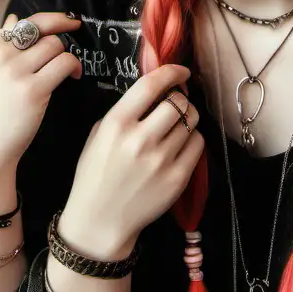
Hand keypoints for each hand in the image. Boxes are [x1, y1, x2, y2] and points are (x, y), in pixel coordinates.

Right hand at [0, 12, 81, 189]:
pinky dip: (74, 67)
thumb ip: (1, 45)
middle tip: (75, 37)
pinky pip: (63, 64)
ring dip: (69, 54)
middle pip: (44, 30)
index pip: (25, 20)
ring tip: (70, 69)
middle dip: (63, 34)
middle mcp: (3, 56)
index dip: (52, 18)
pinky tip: (74, 77)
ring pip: (55, 45)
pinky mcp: (33, 90)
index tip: (68, 21)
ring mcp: (17, 72)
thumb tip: (14, 18)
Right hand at [59, 64, 202, 258]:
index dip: (171, 72)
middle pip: (178, 102)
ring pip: (191, 122)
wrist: (99, 219)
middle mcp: (140, 139)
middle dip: (180, 98)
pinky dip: (193, 139)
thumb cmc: (94, 173)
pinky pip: (198, 145)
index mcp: (116, 123)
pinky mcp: (177, 178)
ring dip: (188, 118)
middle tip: (176, 104)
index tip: (181, 71)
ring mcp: (161, 160)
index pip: (151, 85)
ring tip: (177, 126)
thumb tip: (155, 92)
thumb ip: (124, 111)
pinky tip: (181, 145)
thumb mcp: (98, 134)